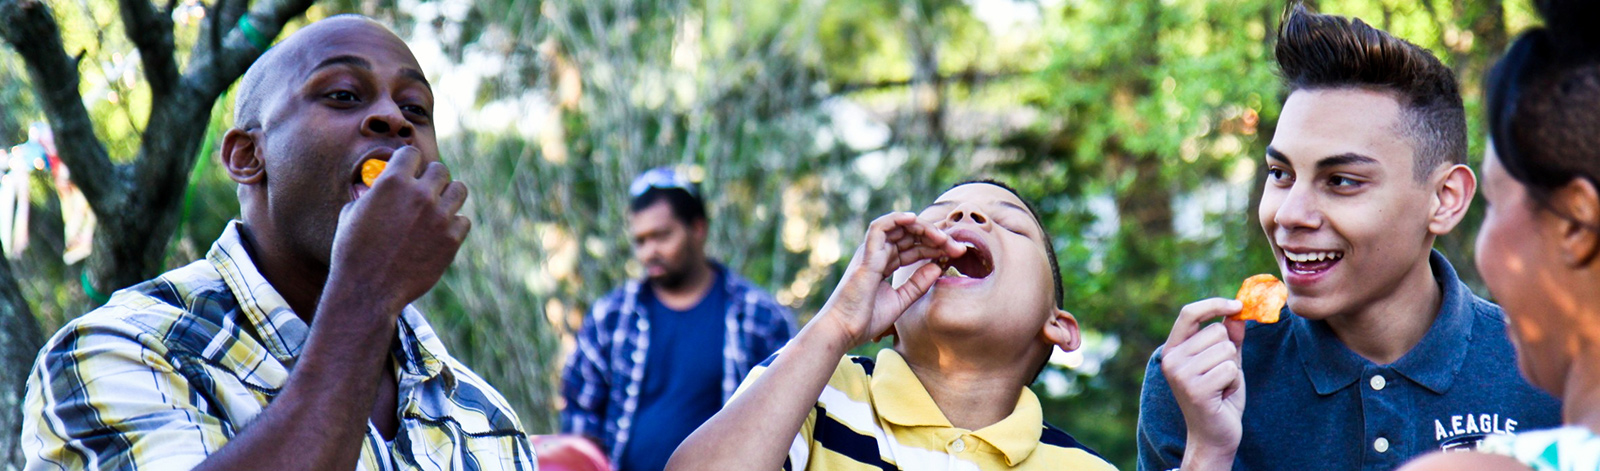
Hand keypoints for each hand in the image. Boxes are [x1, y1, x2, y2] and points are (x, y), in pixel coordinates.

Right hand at [328, 146, 470, 314]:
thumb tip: (375, 186)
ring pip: (459, 190)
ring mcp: (439, 217)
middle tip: (424, 192)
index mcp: (392, 182)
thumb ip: (370, 194)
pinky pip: (463, 221)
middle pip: (440, 169)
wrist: (368, 290)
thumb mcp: (351, 214)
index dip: (408, 163)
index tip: (408, 172)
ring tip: (438, 207)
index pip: (411, 153)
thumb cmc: (352, 252)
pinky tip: (439, 233)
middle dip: (431, 179)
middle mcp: (419, 194)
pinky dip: (453, 225)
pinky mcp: (452, 239)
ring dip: (448, 196)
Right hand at [815, 212, 965, 349]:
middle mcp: (877, 254)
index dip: (935, 247)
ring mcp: (870, 253)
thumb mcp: (901, 301)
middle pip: (910, 235)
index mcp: (884, 264)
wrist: (844, 330)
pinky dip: (896, 219)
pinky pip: (879, 227)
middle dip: (935, 237)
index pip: (913, 247)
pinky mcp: (866, 256)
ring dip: (922, 227)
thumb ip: (918, 284)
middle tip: (957, 246)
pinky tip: (915, 220)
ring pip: (898, 227)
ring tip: (942, 236)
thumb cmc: (866, 319)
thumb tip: (937, 266)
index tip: (957, 253)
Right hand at [1160, 298, 1246, 469]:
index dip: (1214, 304)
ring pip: (1226, 349)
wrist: (1214, 435)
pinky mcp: (1195, 389)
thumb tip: (1238, 311)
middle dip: (1229, 351)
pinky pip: (1230, 368)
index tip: (1238, 305)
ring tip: (1221, 386)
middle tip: (1220, 374)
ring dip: (1233, 368)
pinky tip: (1222, 395)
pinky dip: (1234, 382)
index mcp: (1173, 349)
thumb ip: (1230, 336)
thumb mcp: (1225, 361)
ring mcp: (1180, 374)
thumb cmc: (1219, 396)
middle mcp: (1171, 360)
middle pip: (1216, 331)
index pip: (1189, 313)